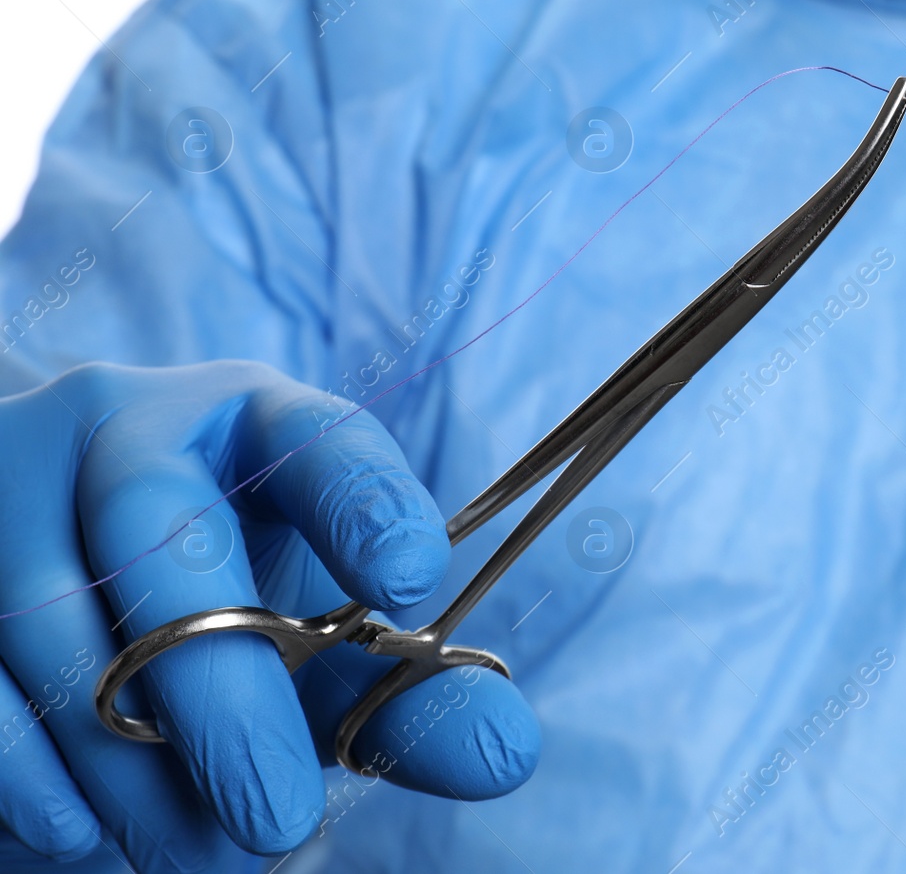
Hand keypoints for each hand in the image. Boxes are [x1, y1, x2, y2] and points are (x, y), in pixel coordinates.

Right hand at [0, 361, 539, 870]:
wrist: (73, 567)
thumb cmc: (232, 596)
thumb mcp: (324, 628)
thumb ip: (409, 693)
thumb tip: (508, 753)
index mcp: (259, 421)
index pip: (318, 436)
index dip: (366, 502)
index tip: (416, 580)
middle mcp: (125, 429)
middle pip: (160, 534)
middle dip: (221, 689)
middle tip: (278, 819)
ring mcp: (7, 486)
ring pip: (49, 626)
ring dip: (127, 769)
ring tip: (206, 852)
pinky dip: (31, 777)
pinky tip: (89, 832)